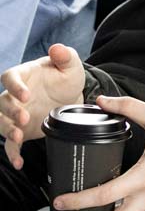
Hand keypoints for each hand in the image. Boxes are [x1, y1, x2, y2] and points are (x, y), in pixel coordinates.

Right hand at [1, 45, 85, 169]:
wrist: (70, 97)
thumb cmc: (65, 78)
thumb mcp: (71, 66)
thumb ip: (66, 56)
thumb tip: (58, 47)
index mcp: (23, 76)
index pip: (10, 78)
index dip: (15, 86)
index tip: (26, 95)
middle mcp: (14, 96)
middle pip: (1, 102)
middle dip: (10, 111)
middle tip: (24, 117)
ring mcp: (15, 114)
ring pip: (0, 122)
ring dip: (7, 130)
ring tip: (18, 137)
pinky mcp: (20, 130)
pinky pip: (11, 144)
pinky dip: (12, 153)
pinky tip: (19, 163)